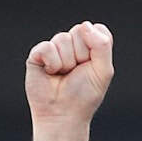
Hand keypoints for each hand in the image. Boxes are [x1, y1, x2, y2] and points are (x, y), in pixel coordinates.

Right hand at [25, 21, 114, 140]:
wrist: (63, 115)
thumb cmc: (84, 96)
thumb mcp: (103, 71)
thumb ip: (102, 46)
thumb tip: (85, 25)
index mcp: (90, 47)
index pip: (96, 29)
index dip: (96, 47)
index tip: (93, 66)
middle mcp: (72, 45)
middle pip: (79, 31)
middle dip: (81, 55)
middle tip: (76, 73)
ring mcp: (54, 49)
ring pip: (63, 39)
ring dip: (66, 63)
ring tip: (63, 75)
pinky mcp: (38, 54)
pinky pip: (47, 47)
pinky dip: (52, 63)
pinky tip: (51, 73)